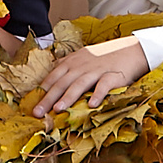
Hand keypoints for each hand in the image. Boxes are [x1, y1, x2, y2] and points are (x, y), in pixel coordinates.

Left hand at [34, 37, 150, 114]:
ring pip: (80, 84)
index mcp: (73, 61)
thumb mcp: (83, 56)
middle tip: (37, 113)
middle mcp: (82, 65)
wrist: (131, 50)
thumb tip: (52, 70)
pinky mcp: (113, 76)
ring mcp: (97, 70)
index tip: (31, 103)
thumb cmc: (105, 56)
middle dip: (48, 98)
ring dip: (68, 97)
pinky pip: (104, 85)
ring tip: (58, 109)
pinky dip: (98, 94)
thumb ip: (68, 63)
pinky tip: (92, 105)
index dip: (42, 90)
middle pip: (62, 82)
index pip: (54, 76)